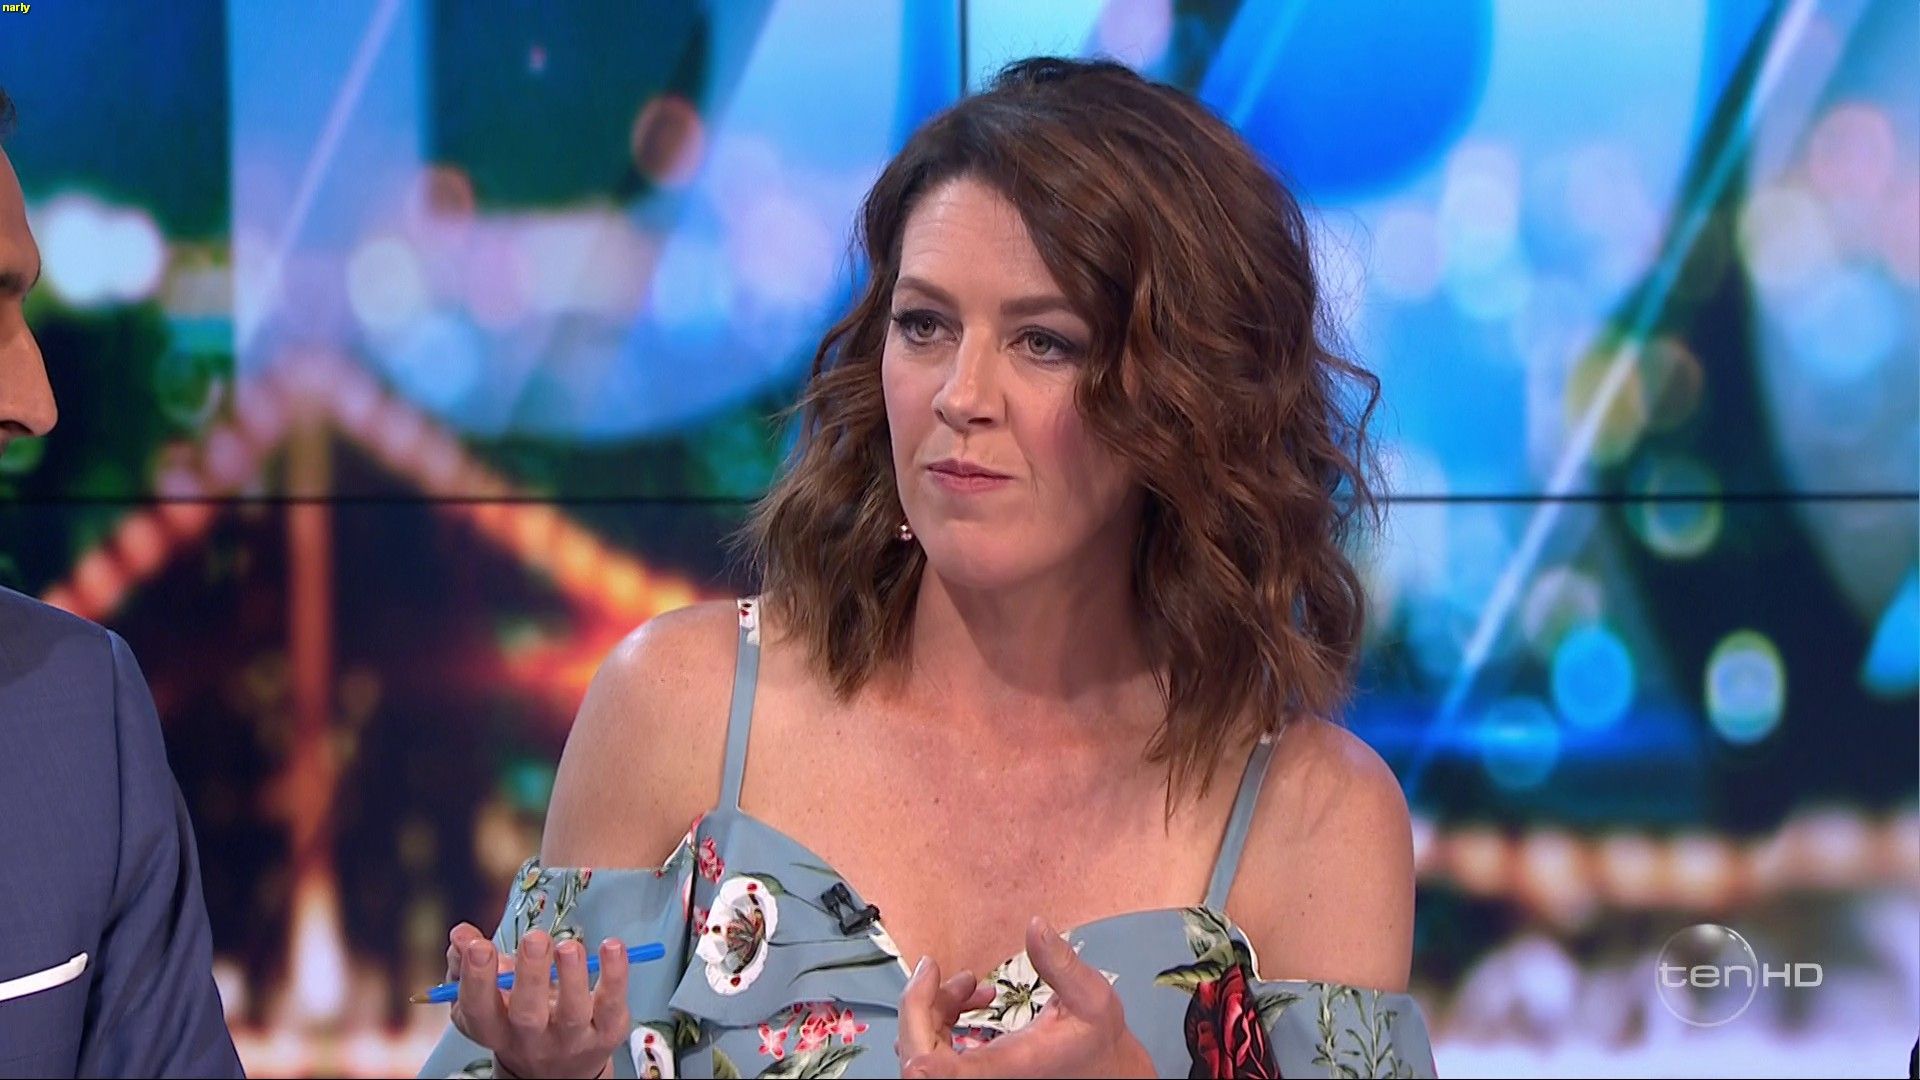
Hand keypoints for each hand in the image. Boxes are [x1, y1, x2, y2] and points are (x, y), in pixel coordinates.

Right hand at [444, 923, 629, 1078]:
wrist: (559, 1069)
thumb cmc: (517, 1020)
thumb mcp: (488, 998)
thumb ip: (468, 964)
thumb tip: (461, 935)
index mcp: (495, 1028)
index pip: (480, 1009)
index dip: (477, 979)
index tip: (478, 945)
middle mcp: (532, 1039)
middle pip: (527, 1014)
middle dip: (530, 975)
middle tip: (534, 938)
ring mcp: (571, 1039)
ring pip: (572, 1012)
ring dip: (571, 975)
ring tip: (569, 946)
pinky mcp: (605, 1032)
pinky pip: (612, 1004)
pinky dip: (615, 975)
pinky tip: (612, 947)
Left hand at [895, 916, 1155, 1077]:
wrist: (1106, 1071)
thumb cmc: (1098, 1041)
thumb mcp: (1092, 996)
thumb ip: (1062, 963)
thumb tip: (1035, 925)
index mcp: (1006, 1067)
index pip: (943, 1071)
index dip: (919, 1037)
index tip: (925, 998)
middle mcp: (984, 1079)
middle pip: (919, 1055)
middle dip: (921, 1004)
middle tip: (937, 969)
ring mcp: (976, 1078)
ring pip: (924, 1051)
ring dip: (933, 1009)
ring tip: (969, 982)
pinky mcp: (974, 1074)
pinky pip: (937, 1051)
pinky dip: (942, 1020)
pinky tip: (972, 996)